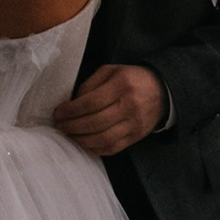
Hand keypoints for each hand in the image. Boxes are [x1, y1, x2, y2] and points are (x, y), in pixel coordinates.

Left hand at [53, 62, 168, 157]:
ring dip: (81, 140)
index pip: (91, 102)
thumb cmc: (131, 79)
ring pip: (103, 139)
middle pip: (95, 122)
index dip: (71, 110)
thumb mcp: (110, 71)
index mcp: (122, 85)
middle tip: (59, 125)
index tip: (58, 113)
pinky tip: (83, 143)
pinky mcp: (136, 137)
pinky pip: (112, 148)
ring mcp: (134, 124)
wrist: (161, 91)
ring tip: (68, 134)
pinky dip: (94, 148)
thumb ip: (90, 85)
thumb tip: (72, 104)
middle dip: (72, 126)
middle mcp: (130, 106)